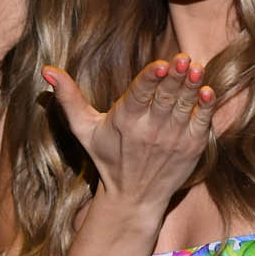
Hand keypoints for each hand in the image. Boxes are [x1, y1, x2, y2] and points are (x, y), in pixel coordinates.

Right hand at [41, 54, 213, 213]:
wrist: (134, 197)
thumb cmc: (108, 157)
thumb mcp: (83, 129)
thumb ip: (68, 97)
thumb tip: (46, 70)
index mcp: (125, 121)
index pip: (139, 95)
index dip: (150, 79)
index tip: (161, 65)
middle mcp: (150, 131)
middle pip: (165, 98)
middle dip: (175, 77)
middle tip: (183, 57)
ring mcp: (173, 140)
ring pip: (185, 107)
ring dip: (192, 87)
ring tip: (196, 67)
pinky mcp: (192, 148)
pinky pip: (201, 124)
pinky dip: (206, 108)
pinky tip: (208, 91)